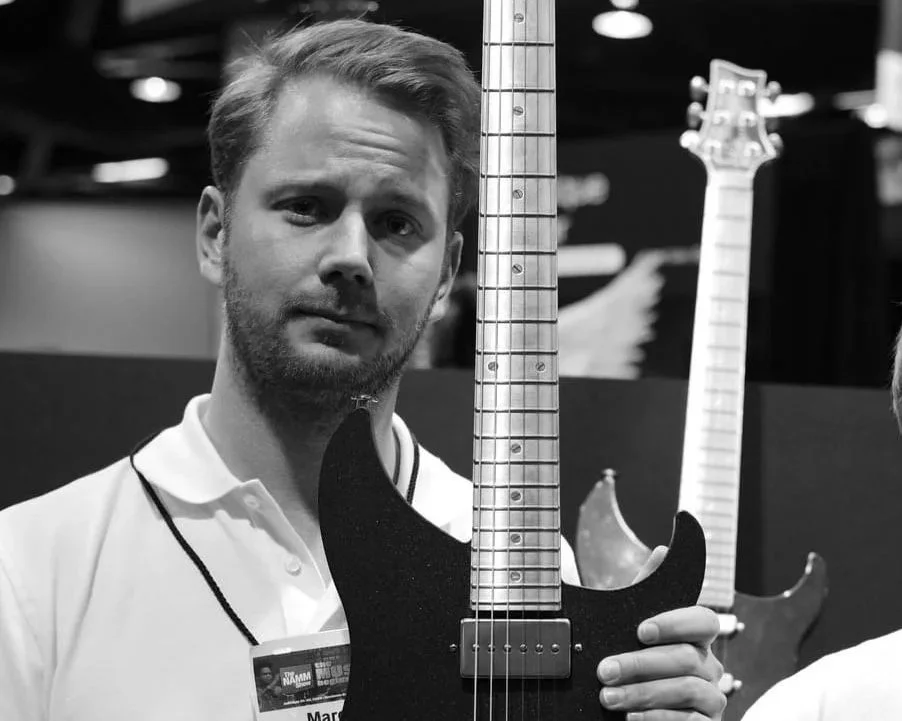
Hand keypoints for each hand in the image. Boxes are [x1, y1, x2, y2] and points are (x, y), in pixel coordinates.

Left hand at [596, 546, 725, 720]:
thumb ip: (645, 592)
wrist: (626, 712)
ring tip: (608, 697)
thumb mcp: (630, 626)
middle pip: (685, 658)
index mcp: (695, 638)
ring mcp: (712, 698)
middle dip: (640, 664)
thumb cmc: (631, 666)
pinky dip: (657, 719)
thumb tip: (661, 550)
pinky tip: (630, 719)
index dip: (675, 623)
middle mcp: (709, 666)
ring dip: (643, 693)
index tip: (640, 630)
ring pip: (686, 689)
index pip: (704, 620)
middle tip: (604, 670)